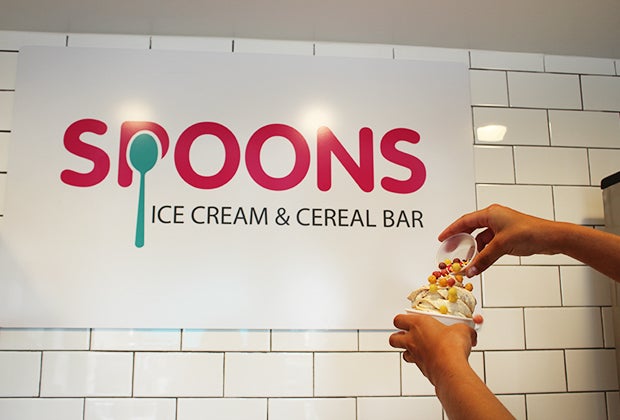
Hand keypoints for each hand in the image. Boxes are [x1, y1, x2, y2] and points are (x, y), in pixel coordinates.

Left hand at [389, 314, 476, 385]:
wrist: (450, 368)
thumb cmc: (451, 347)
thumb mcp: (463, 330)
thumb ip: (464, 329)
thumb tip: (469, 331)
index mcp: (418, 324)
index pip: (399, 319)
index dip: (402, 319)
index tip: (408, 318)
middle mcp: (412, 339)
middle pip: (393, 338)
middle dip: (398, 336)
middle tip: (406, 334)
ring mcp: (415, 355)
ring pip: (402, 353)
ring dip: (407, 350)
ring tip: (416, 348)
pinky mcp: (421, 368)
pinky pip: (416, 364)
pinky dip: (421, 362)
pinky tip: (431, 360)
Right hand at [438, 204, 558, 276]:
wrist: (551, 237)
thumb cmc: (529, 233)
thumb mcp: (501, 246)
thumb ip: (483, 259)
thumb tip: (470, 270)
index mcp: (490, 213)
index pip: (465, 221)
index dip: (452, 230)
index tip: (442, 238)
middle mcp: (495, 218)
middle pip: (471, 229)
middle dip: (461, 240)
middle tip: (452, 250)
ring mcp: (502, 227)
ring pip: (482, 238)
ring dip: (475, 249)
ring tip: (467, 260)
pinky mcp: (508, 235)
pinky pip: (490, 243)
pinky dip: (485, 252)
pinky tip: (481, 260)